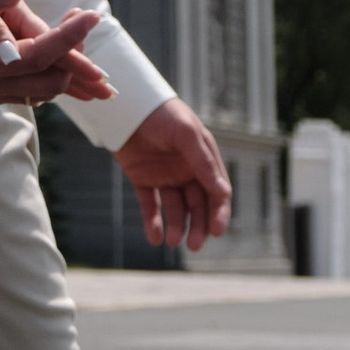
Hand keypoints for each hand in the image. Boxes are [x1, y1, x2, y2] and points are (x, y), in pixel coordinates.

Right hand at [0, 0, 113, 111]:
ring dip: (63, 63)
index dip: (69, 38)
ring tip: (71, 25)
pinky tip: (48, 41)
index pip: (38, 59)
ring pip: (42, 90)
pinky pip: (27, 87)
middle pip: (50, 82)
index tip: (91, 15)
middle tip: (82, 16)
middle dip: (73, 53)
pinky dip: (46, 68)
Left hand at [111, 101, 230, 252]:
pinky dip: (152, 222)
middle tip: (194, 244)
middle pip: (197, 205)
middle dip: (197, 225)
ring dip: (176, 225)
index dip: (218, 212)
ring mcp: (164, 176)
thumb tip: (222, 193)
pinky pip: (150, 205)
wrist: (126, 104)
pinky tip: (154, 237)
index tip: (216, 231)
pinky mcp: (143, 179)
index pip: (216, 192)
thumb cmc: (162, 114)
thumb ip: (203, 163)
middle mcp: (186, 170)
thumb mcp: (186, 134)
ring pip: (175, 208)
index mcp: (203, 160)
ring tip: (172, 240)